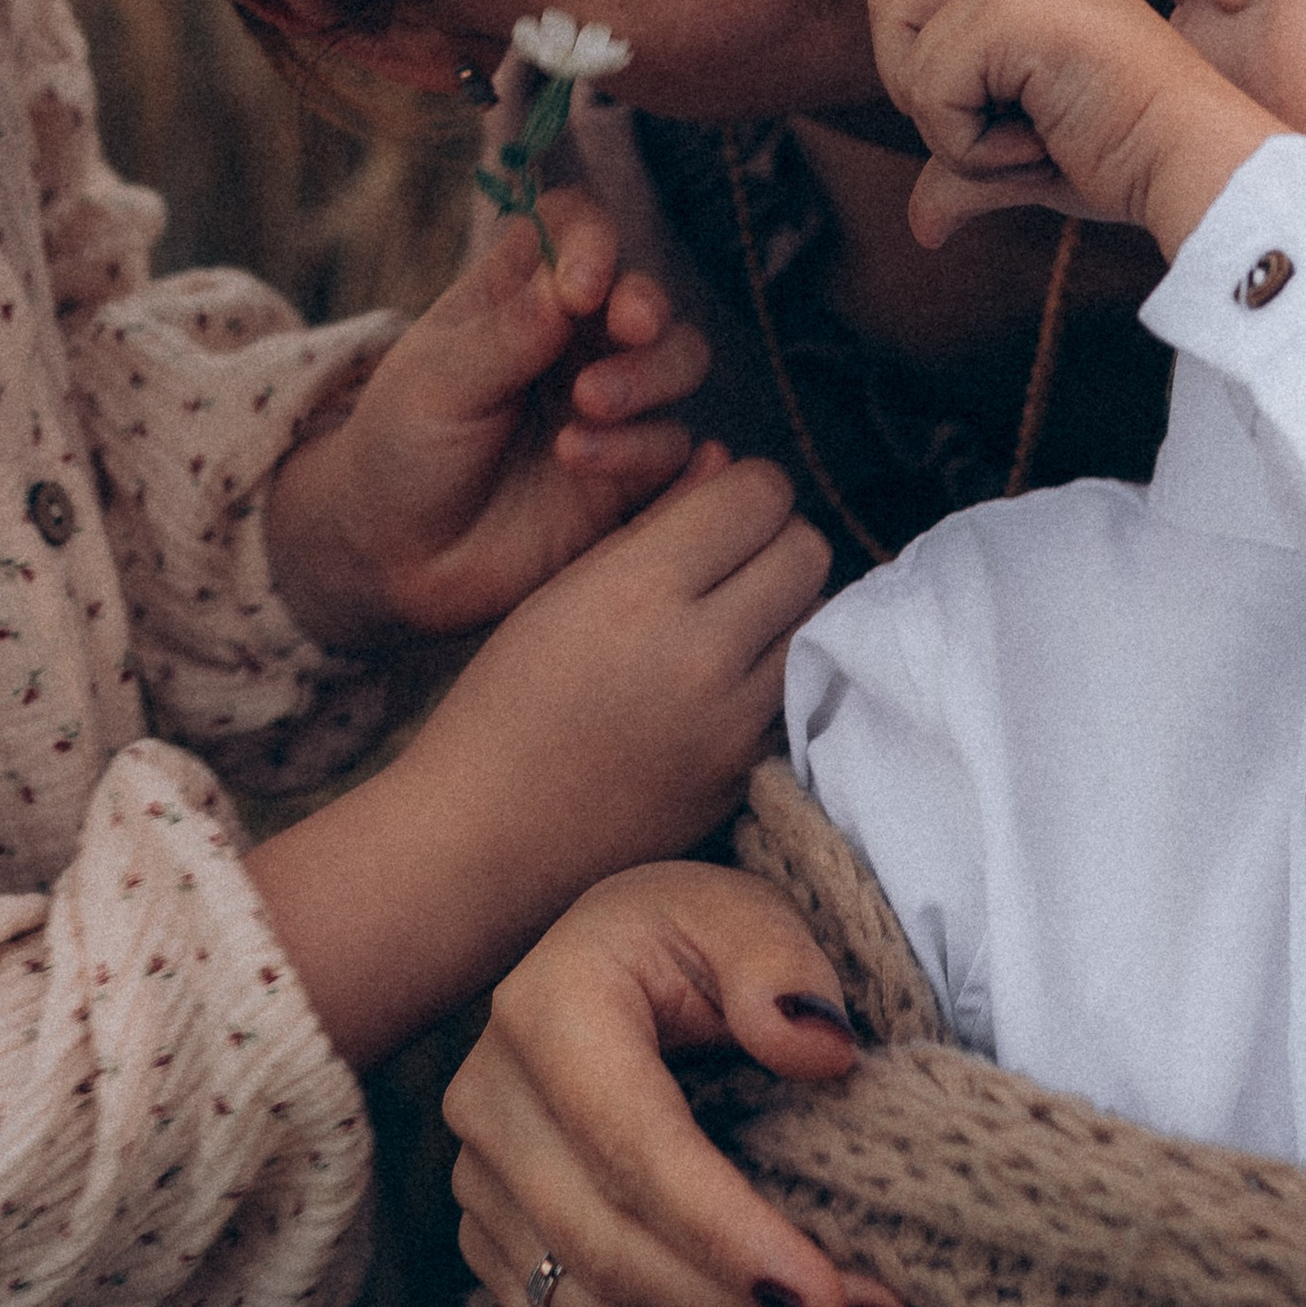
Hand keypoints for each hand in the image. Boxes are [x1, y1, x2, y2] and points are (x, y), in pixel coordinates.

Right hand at [245, 453, 829, 1070]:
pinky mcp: (747, 775)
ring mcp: (732, 723)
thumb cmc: (505, 705)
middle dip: (774, 544)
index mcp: (634, 591)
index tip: (715, 512)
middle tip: (729, 568)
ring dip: (787, 610)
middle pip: (807, 548)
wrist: (484, 842)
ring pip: (821, 618)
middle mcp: (696, 653)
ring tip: (731, 627)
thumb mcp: (561, 591)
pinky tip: (729, 686)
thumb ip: (653, 522)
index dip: (741, 491)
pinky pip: (801, 692)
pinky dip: (781, 677)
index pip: (758, 492)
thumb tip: (730, 464)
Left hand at [267, 191, 710, 654]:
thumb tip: (574, 280)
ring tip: (586, 406)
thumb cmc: (401, 451)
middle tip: (627, 327)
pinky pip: (671, 446)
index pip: (578, 231)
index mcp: (519, 294)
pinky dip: (641, 448)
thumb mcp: (437, 382)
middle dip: (646, 308)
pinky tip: (582, 460)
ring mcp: (610, 405)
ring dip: (648, 377)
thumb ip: (509, 333)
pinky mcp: (631, 472)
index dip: (593, 241)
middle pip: (646, 297)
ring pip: (679, 364)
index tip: (581, 281)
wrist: (397, 560)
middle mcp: (575, 341)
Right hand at [450, 863, 912, 1306]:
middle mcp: (490, 1102)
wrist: (621, 969)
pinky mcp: (489, 1243)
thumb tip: (820, 1048)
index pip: (635, 1149)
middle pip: (608, 1248)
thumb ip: (784, 965)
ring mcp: (479, 1183)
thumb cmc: (694, 941)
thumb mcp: (746, 913)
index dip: (729, 1237)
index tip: (825, 1300)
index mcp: (546, 1010)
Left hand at [868, 0, 1274, 258]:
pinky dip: (974, 145)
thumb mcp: (1026, 163)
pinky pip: (934, 94)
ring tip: (1036, 127)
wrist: (1196, 164)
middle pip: (887, 14)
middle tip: (1017, 125)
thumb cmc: (1128, 159)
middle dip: (926, 98)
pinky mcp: (1016, 6)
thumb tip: (920, 228)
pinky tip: (1044, 135)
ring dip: (953, 126)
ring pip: (903, 59)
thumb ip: (962, 175)